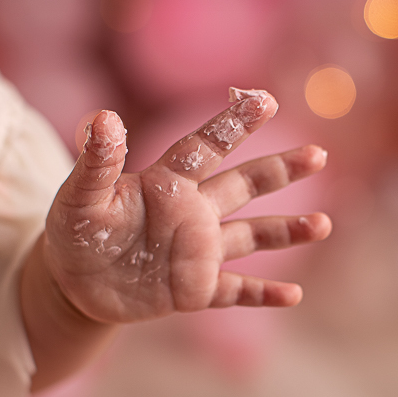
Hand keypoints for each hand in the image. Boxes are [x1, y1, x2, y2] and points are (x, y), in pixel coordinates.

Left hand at [43, 91, 330, 324]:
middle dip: (280, 170)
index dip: (233, 124)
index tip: (264, 101)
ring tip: (323, 225)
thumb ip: (96, 163)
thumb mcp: (78, 198)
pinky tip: (294, 295)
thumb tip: (103, 119)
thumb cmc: (75, 233)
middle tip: (319, 155)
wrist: (74, 284)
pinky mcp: (195, 290)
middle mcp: (192, 213)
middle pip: (243, 186)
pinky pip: (235, 291)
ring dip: (286, 230)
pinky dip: (262, 294)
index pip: (206, 147)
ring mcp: (198, 252)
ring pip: (251, 236)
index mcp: (167, 184)